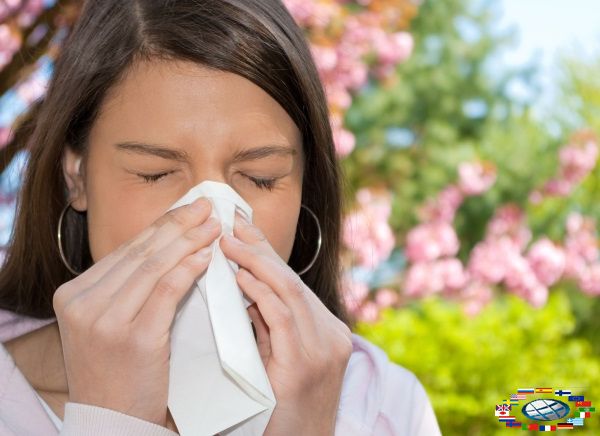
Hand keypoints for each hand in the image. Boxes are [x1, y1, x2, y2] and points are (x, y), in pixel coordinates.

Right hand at [52, 197, 220, 426]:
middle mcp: (82, 303)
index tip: (187, 209)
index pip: (126, 251)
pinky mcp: (133, 339)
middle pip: (140, 253)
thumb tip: (169, 246)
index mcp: (73, 295)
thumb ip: (127, 288)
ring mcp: (104, 321)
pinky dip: (188, 270)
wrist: (111, 422)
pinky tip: (206, 256)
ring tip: (213, 226)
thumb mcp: (107, 323)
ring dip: (188, 241)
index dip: (161, 226)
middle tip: (206, 207)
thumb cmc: (117, 372)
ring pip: (153, 267)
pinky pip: (165, 292)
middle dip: (178, 225)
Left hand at [220, 212, 352, 435]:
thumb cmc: (282, 411)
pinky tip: (238, 277)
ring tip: (228, 243)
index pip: (294, 283)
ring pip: (288, 290)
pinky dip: (259, 292)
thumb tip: (243, 289)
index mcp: (327, 331)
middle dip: (260, 249)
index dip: (268, 253)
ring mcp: (322, 350)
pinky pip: (280, 317)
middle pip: (291, 280)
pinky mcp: (303, 366)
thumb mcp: (280, 360)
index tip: (244, 229)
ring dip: (255, 263)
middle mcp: (331, 335)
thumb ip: (268, 326)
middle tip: (232, 225)